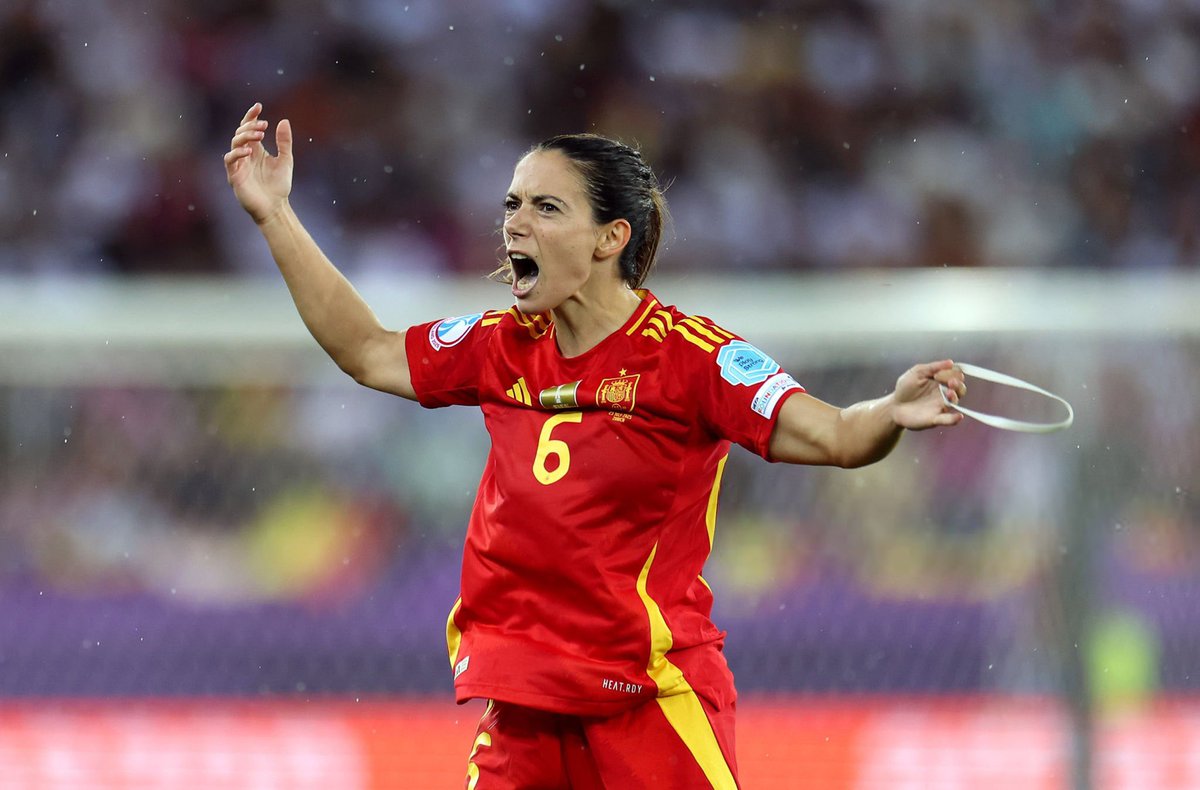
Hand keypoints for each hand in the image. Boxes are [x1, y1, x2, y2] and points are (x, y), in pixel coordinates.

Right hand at [224, 102, 292, 223]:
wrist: (275, 207)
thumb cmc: (279, 185)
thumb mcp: (285, 160)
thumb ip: (284, 142)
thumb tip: (284, 121)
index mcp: (256, 149)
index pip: (248, 128)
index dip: (251, 116)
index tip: (258, 106)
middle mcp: (245, 154)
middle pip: (240, 133)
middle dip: (250, 126)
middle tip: (264, 125)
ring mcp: (238, 164)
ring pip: (234, 143)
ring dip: (245, 136)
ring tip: (260, 135)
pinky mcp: (234, 176)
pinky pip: (230, 159)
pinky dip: (238, 153)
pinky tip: (250, 151)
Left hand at [891, 359, 965, 429]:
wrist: (894, 406)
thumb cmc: (905, 388)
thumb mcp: (916, 372)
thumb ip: (932, 367)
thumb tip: (951, 362)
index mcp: (940, 381)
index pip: (955, 375)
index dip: (950, 373)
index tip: (936, 374)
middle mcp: (944, 393)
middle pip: (960, 388)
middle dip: (958, 384)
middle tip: (950, 382)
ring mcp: (940, 406)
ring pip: (955, 401)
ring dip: (955, 396)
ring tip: (949, 393)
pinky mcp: (935, 418)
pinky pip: (948, 420)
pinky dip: (954, 419)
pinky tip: (958, 416)